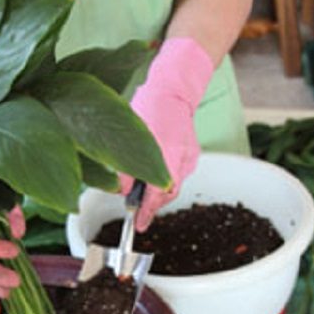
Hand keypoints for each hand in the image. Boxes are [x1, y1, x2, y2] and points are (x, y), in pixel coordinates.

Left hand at [120, 38, 213, 231]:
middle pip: (167, 193)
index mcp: (168, 155)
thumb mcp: (130, 135)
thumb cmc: (150, 105)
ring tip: (142, 192)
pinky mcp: (191, 153)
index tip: (138, 226)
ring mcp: (190, 156)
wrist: (175, 87)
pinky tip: (153, 173)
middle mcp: (183, 159)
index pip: (157, 194)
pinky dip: (164, 177)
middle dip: (152, 204)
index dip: (146, 212)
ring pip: (172, 183)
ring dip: (157, 190)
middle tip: (137, 212)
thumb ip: (127, 166)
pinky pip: (177, 173)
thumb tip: (122, 190)